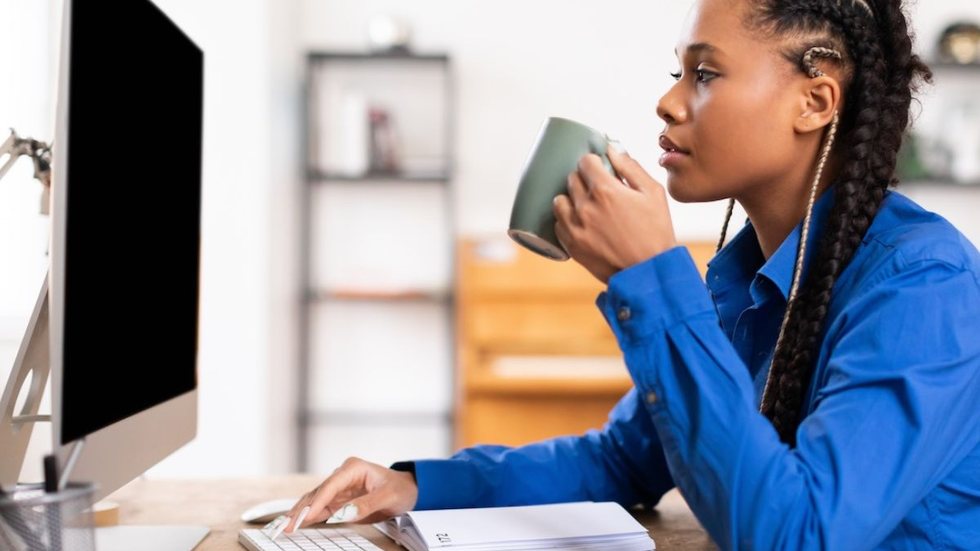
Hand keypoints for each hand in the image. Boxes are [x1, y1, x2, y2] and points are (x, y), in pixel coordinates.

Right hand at [282, 457, 418, 532]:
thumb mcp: (387, 497)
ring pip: (315, 500)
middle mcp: (343, 475)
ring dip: (300, 514)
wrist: (408, 490)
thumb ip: (365, 505)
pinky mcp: (339, 499)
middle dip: (301, 509)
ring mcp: (339, 487)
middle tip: (286, 525)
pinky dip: (309, 516)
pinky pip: (321, 508)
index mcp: (353, 468)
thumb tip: (342, 514)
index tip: (305, 517)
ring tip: (285, 526)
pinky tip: (297, 523)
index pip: (330, 486)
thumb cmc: (400, 489)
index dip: (316, 503)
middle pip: (317, 493)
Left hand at [553, 145, 676, 282]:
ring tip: (588, 206)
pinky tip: (583, 223)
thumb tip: (612, 148)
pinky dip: (568, 220)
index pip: (585, 162)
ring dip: (571, 199)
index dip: (594, 162)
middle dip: (585, 179)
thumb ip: (630, 167)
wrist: (648, 272)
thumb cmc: (655, 231)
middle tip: (599, 189)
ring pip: (559, 200)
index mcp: (605, 190)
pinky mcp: (571, 245)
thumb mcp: (652, 193)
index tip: (601, 168)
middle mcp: (585, 207)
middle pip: (572, 179)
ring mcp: (575, 227)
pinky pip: (558, 223)